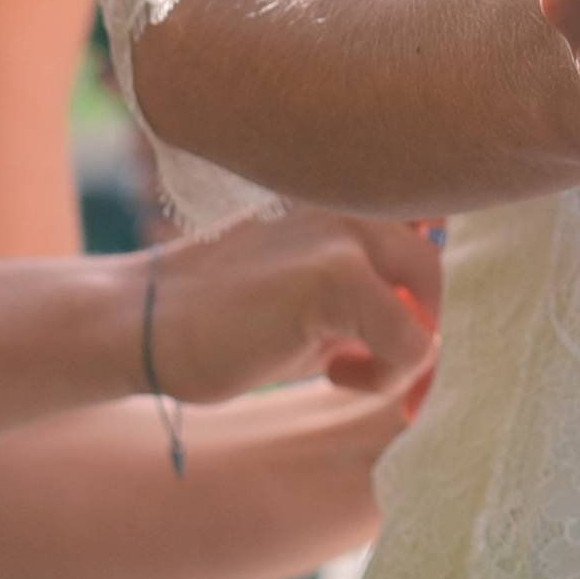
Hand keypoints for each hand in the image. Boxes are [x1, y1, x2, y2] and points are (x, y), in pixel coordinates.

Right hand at [138, 210, 443, 402]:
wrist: (141, 322)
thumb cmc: (224, 322)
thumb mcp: (313, 304)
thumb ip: (372, 302)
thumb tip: (434, 334)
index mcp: (343, 202)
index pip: (427, 236)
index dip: (423, 304)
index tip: (389, 354)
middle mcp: (349, 204)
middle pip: (438, 266)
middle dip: (424, 329)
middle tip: (384, 375)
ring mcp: (343, 233)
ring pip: (432, 298)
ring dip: (404, 351)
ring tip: (347, 372)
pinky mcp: (335, 275)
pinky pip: (411, 339)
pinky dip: (386, 376)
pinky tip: (333, 376)